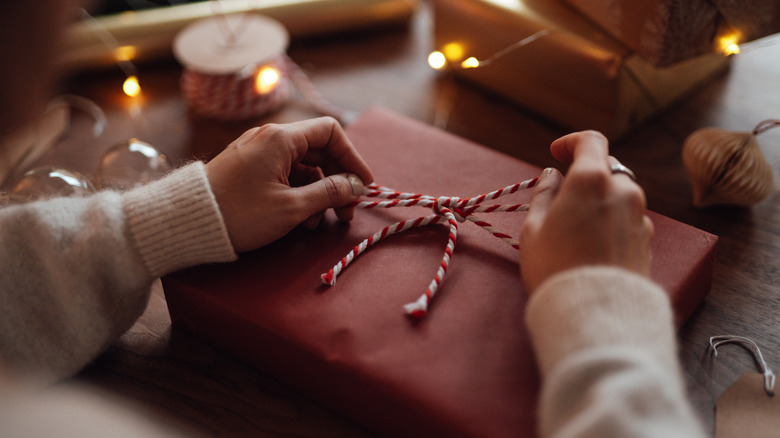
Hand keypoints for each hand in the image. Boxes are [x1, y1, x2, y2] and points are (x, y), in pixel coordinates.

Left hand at [206, 117, 373, 251]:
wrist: (188, 222)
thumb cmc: (239, 212)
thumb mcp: (291, 207)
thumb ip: (329, 193)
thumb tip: (355, 186)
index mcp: (281, 138)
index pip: (331, 132)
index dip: (353, 158)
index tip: (363, 185)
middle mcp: (270, 138)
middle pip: (319, 151)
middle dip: (337, 181)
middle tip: (346, 211)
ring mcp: (258, 153)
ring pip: (303, 166)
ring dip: (318, 192)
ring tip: (318, 222)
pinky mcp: (249, 169)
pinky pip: (284, 175)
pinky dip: (298, 194)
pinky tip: (299, 219)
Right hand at [519, 131, 652, 292]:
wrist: (594, 311)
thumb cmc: (555, 268)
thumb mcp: (534, 229)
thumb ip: (544, 194)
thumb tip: (552, 175)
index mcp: (592, 179)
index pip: (590, 141)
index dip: (572, 142)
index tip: (556, 153)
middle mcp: (623, 190)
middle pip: (606, 169)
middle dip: (585, 178)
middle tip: (561, 201)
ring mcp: (640, 216)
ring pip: (619, 196)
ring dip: (600, 202)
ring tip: (576, 231)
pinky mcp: (647, 240)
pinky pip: (628, 220)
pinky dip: (612, 224)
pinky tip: (593, 248)